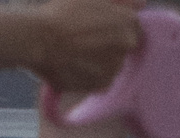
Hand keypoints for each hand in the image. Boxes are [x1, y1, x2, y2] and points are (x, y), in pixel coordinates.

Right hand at [27, 0, 143, 94]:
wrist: (39, 39)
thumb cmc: (63, 11)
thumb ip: (122, 1)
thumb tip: (141, 4)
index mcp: (128, 22)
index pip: (132, 27)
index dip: (114, 27)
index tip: (97, 28)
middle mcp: (126, 46)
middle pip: (122, 48)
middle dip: (108, 45)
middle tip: (85, 40)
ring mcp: (114, 68)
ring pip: (110, 65)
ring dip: (98, 62)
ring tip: (76, 53)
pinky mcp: (99, 86)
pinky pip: (99, 81)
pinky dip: (89, 76)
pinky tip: (74, 65)